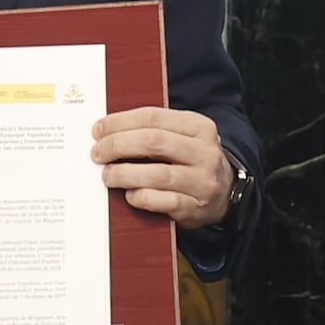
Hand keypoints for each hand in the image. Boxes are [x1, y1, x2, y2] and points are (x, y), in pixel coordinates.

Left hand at [93, 106, 234, 227]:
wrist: (227, 193)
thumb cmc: (192, 161)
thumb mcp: (184, 137)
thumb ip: (154, 130)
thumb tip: (108, 131)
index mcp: (199, 127)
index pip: (153, 118)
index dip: (120, 122)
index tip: (99, 129)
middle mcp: (204, 152)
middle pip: (154, 142)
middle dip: (118, 145)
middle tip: (98, 152)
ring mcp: (202, 181)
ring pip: (158, 174)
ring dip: (125, 174)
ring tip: (107, 175)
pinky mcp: (196, 207)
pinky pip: (163, 202)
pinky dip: (141, 197)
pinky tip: (129, 194)